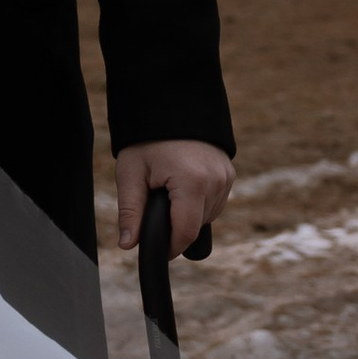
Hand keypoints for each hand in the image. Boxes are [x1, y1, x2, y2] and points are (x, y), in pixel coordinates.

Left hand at [113, 139, 232, 257]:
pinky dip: (199, 203)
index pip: (186, 232)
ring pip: (207, 216)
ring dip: (187, 215)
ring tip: (167, 193)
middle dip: (175, 227)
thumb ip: (130, 212)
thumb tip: (127, 244)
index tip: (157, 251)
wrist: (170, 107)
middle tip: (154, 209)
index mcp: (193, 181)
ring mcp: (226, 176)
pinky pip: (215, 202)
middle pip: (196, 225)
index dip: (171, 247)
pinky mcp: (230, 173)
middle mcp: (216, 180)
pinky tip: (182, 189)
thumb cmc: (146, 140)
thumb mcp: (130, 174)